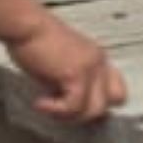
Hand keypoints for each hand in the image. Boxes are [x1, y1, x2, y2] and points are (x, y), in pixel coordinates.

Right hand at [8, 10, 125, 122]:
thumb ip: (69, 85)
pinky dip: (55, 110)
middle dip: (87, 113)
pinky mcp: (76, 73)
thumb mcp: (58, 67)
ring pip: (95, 110)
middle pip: (113, 102)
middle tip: (62, 112)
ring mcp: (91, 67)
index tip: (76, 107)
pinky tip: (40, 103)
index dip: (100, 103)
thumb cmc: (34, 42)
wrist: (25, 26)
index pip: (118, 90)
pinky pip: (74, 106)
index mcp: (97, 58)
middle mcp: (99, 62)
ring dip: (70, 116)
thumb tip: (69, 108)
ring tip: (49, 107)